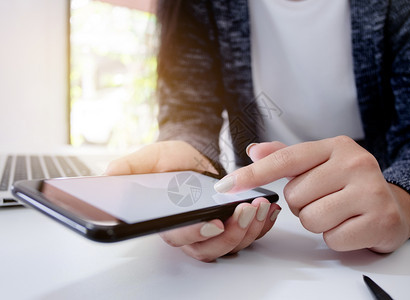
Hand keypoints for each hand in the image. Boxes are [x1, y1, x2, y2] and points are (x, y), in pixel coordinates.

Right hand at [105, 141, 280, 261]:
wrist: (192, 158)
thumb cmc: (171, 161)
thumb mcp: (150, 158)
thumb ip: (131, 167)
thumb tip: (109, 176)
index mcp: (169, 222)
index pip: (179, 236)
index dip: (196, 233)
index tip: (214, 222)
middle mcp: (192, 233)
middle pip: (210, 247)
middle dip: (231, 233)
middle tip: (246, 210)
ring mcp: (213, 232)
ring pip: (231, 245)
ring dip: (249, 229)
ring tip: (260, 206)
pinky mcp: (231, 226)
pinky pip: (248, 235)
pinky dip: (261, 226)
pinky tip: (268, 210)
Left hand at [214, 136, 409, 252]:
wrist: (393, 205)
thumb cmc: (348, 184)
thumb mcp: (320, 163)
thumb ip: (286, 156)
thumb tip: (253, 150)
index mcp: (335, 146)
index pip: (285, 158)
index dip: (254, 173)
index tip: (227, 184)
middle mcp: (354, 163)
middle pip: (295, 195)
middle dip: (301, 204)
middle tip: (323, 199)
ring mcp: (370, 191)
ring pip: (310, 218)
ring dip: (316, 221)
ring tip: (335, 212)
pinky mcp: (379, 219)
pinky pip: (332, 238)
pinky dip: (335, 237)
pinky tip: (349, 225)